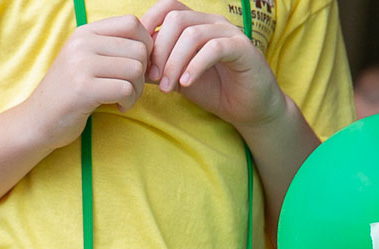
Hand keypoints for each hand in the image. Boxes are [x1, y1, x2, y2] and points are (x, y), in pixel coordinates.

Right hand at [16, 16, 153, 151]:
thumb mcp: (87, 62)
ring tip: (123, 99)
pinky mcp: (83, 89)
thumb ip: (114, 50)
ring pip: (135, 69)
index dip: (146, 44)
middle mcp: (82, 44)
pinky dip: (128, 101)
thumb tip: (158, 48)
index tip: (138, 66)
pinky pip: (125, 89)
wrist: (36, 121)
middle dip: (142, 74)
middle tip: (130, 89)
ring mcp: (81, 65)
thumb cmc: (69, 94)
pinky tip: (118, 107)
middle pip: (138, 49)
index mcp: (84, 33)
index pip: (132, 23)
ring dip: (136, 90)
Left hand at [142, 0, 286, 128]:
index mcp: (195, 23)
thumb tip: (131, 65)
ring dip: (174, 62)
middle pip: (176, 19)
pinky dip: (195, 66)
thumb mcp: (177, 78)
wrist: (247, 107)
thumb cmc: (213, 89)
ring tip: (167, 87)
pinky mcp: (242, 48)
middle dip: (159, 50)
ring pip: (192, 34)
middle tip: (153, 78)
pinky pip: (214, 48)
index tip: (139, 56)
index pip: (167, 7)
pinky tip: (186, 84)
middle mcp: (211, 22)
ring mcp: (228, 33)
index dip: (148, 26)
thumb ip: (157, 68)